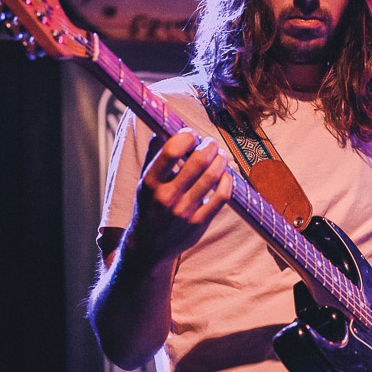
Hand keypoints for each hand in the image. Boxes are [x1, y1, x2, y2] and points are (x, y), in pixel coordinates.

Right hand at [130, 130, 231, 262]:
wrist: (149, 246)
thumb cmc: (149, 205)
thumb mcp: (144, 180)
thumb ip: (154, 154)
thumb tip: (166, 125)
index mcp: (149, 183)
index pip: (171, 151)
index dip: (186, 137)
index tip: (191, 135)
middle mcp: (166, 197)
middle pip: (197, 161)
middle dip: (209, 146)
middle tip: (210, 143)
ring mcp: (183, 212)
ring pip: (212, 177)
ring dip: (220, 160)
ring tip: (220, 155)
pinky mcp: (198, 224)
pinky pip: (222, 197)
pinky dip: (228, 181)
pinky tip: (225, 174)